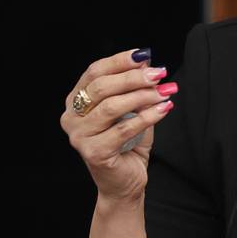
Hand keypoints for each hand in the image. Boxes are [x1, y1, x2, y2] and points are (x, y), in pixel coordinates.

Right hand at [60, 48, 177, 203]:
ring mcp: (79, 136)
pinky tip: (164, 109)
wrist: (125, 182)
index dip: (119, 61)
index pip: (94, 72)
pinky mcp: (94, 152)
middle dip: (133, 77)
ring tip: (164, 93)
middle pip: (102, 87)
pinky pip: (123, 129)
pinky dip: (147, 117)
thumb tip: (147, 62)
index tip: (144, 55)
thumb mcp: (132, 109)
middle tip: (159, 74)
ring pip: (112, 106)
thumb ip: (134, 87)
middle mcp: (71, 116)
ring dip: (142, 96)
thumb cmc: (128, 143)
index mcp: (75, 101)